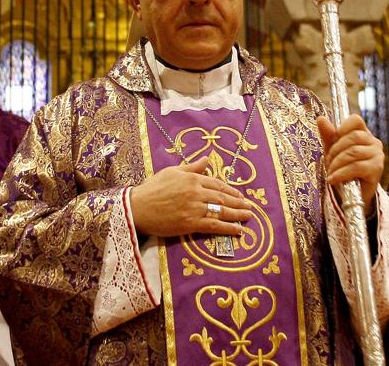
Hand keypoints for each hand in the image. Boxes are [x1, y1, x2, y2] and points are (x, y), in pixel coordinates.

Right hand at [129, 156, 252, 237]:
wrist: (138, 207)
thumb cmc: (152, 188)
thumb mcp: (172, 171)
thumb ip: (192, 167)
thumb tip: (207, 159)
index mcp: (192, 178)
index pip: (217, 184)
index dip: (231, 190)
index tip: (240, 195)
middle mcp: (197, 192)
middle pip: (223, 198)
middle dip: (238, 202)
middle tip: (250, 206)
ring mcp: (195, 208)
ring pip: (222, 211)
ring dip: (238, 214)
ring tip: (248, 216)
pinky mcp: (191, 224)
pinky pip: (214, 225)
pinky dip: (228, 228)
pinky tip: (238, 230)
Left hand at [317, 114, 383, 205]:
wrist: (352, 194)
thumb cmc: (343, 168)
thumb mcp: (332, 150)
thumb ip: (328, 135)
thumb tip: (320, 118)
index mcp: (363, 134)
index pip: (355, 120)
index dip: (342, 127)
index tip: (334, 138)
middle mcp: (374, 142)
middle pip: (352, 137)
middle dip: (335, 150)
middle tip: (328, 162)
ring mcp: (377, 155)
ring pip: (353, 152)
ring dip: (337, 163)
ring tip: (330, 173)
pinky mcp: (377, 169)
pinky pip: (356, 167)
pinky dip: (341, 173)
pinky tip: (333, 179)